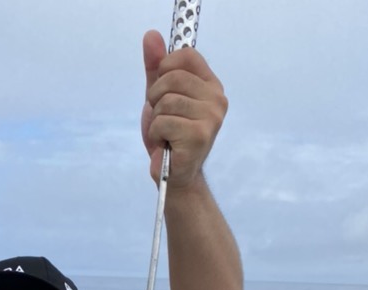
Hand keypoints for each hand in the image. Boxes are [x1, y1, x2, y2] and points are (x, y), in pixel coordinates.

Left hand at [141, 29, 226, 187]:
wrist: (175, 175)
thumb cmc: (169, 136)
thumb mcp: (159, 97)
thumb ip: (155, 67)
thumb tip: (151, 36)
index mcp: (211, 85)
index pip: (186, 55)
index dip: (165, 68)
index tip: (162, 88)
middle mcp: (217, 99)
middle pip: (172, 76)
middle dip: (155, 97)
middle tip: (161, 116)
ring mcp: (211, 117)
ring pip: (166, 100)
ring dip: (155, 119)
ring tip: (165, 133)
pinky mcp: (200, 135)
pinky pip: (163, 121)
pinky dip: (156, 134)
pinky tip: (166, 144)